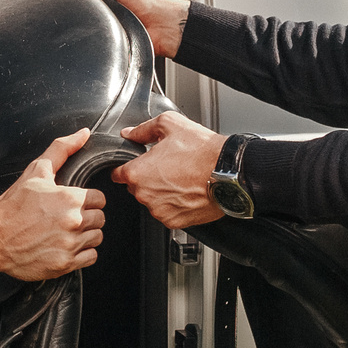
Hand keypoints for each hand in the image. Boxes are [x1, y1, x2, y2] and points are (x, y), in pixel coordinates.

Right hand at [0, 130, 108, 280]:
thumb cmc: (12, 206)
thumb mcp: (36, 171)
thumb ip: (62, 149)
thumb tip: (83, 133)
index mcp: (70, 198)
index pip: (100, 199)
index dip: (88, 200)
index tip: (75, 204)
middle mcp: (73, 222)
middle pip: (100, 219)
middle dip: (88, 217)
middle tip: (68, 218)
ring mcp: (70, 244)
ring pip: (97, 238)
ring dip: (86, 235)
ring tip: (66, 232)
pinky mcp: (65, 263)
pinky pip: (91, 257)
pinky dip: (82, 253)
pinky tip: (66, 246)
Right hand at [61, 0, 187, 57]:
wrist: (158, 25)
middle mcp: (104, 5)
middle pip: (81, 6)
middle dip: (78, 8)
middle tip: (83, 6)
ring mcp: (105, 21)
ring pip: (85, 23)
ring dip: (87, 22)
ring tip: (95, 19)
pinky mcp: (107, 37)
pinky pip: (92, 37)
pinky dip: (93, 36)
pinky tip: (98, 32)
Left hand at [111, 110, 226, 229]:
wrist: (230, 172)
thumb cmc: (202, 150)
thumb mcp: (169, 125)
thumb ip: (142, 129)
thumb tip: (129, 133)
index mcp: (137, 173)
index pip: (117, 174)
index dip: (126, 166)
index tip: (137, 164)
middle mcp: (145, 195)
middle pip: (136, 187)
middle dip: (147, 177)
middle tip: (168, 166)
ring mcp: (159, 211)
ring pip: (152, 200)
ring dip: (161, 191)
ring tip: (181, 178)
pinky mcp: (175, 222)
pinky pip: (167, 213)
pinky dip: (175, 204)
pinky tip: (187, 191)